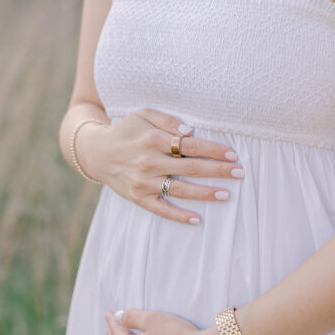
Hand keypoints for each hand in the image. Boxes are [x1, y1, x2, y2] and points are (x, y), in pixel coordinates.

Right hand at [77, 108, 244, 224]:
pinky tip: (197, 219)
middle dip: (217, 170)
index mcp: (153, 139)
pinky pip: (161, 209)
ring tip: (226, 195)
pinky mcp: (138, 197)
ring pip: (179, 189)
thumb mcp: (144, 115)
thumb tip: (191, 131)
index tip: (233, 154)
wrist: (95, 152)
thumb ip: (168, 121)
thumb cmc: (126, 130)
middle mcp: (149, 161)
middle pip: (190, 168)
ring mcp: (143, 182)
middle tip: (239, 173)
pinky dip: (179, 215)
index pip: (190, 146)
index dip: (213, 150)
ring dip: (204, 193)